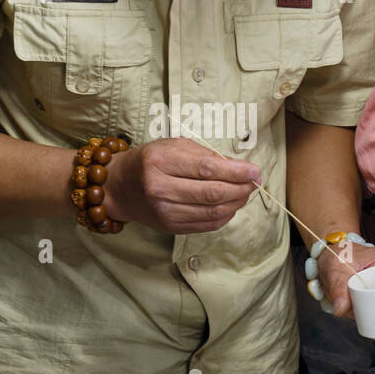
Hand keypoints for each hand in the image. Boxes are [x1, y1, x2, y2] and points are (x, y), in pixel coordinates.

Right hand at [105, 138, 260, 233]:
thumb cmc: (150, 161)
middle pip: (213, 193)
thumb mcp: (174, 146)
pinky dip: (226, 215)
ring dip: (237, 203)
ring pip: (214, 211)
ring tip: (245, 192)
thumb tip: (240, 168)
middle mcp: (159, 188)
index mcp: (160, 161)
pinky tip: (231, 205)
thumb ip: (206, 155)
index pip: (207, 169)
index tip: (255, 171)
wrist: (120, 187)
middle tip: (254, 182)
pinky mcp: (171, 227)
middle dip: (241, 188)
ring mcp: (165, 211)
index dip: (236, 172)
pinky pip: (208, 224)